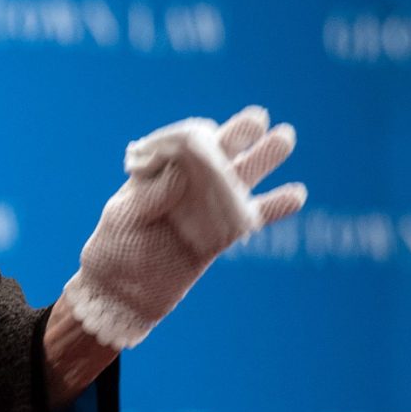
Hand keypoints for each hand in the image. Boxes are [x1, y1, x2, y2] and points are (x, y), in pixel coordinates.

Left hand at [61, 106, 306, 348]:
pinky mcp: (217, 240)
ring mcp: (202, 213)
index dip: (196, 137)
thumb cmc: (113, 250)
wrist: (120, 295)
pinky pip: (249, 220)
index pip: (182, 146)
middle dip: (237, 136)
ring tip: (285, 137)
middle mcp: (183, 190)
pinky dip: (273, 208)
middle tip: (259, 117)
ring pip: (238, 182)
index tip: (202, 135)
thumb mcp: (124, 217)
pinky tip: (297, 194)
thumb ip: (153, 195)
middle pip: (215, 158)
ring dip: (262, 161)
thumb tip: (182, 168)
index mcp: (156, 176)